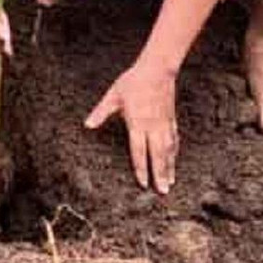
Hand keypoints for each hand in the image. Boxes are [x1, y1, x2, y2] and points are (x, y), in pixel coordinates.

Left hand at [85, 64, 178, 193]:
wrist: (157, 70)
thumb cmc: (132, 82)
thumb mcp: (113, 96)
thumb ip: (101, 112)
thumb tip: (87, 124)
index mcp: (137, 123)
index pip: (139, 151)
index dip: (141, 168)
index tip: (143, 183)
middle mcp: (152, 127)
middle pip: (157, 155)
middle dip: (159, 174)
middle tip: (162, 192)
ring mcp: (164, 124)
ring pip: (168, 150)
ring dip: (169, 167)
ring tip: (170, 182)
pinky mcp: (171, 119)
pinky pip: (174, 139)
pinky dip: (174, 152)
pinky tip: (174, 160)